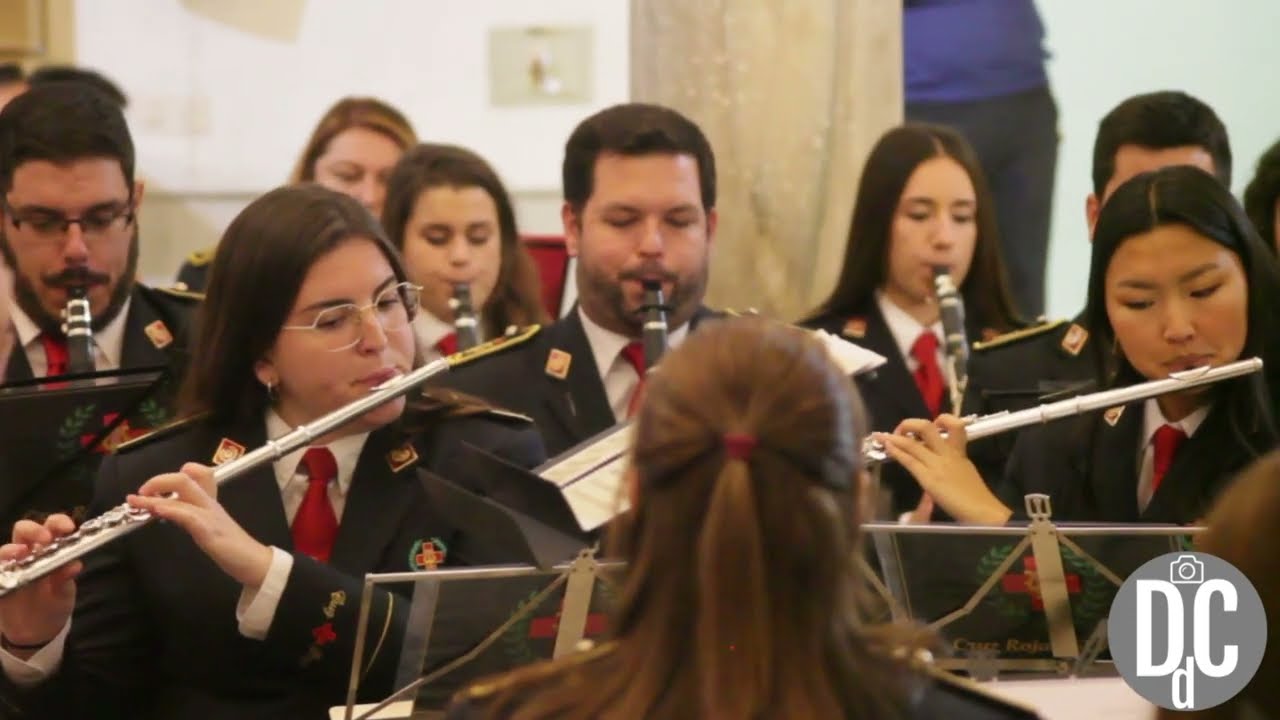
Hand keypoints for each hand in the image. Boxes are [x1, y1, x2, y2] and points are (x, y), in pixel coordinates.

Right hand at [0, 515, 80, 657]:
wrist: (36, 632)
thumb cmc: (53, 604)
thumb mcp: (63, 594)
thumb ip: (65, 579)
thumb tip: (75, 565)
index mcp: (49, 550)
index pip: (52, 527)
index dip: (58, 522)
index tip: (68, 528)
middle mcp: (28, 553)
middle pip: (23, 530)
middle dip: (32, 530)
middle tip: (43, 539)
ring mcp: (10, 567)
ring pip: (4, 550)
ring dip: (9, 550)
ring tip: (19, 554)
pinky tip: (3, 572)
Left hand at [128, 463, 272, 588]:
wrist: (253, 563)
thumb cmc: (231, 548)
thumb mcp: (209, 526)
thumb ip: (191, 516)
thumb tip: (166, 511)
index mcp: (209, 502)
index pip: (196, 474)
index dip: (171, 476)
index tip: (153, 489)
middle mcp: (209, 503)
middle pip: (184, 478)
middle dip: (157, 481)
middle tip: (140, 493)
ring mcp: (210, 514)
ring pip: (183, 491)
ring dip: (154, 494)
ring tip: (136, 500)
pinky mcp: (209, 530)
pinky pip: (187, 513)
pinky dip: (169, 509)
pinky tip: (156, 509)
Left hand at [877, 414, 1012, 524]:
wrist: (983, 511)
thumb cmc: (978, 498)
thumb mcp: (967, 474)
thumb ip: (954, 466)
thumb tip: (939, 467)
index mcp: (960, 452)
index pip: (953, 427)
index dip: (941, 420)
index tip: (933, 424)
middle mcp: (948, 453)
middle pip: (929, 427)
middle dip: (911, 423)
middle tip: (903, 429)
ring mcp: (937, 464)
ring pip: (913, 443)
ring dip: (895, 437)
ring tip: (881, 436)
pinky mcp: (928, 477)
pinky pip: (909, 460)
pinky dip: (895, 451)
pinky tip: (886, 447)